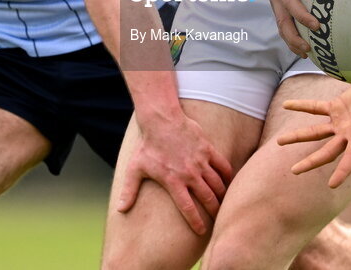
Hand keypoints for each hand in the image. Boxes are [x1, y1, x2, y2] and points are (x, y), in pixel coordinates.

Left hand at [117, 112, 232, 235]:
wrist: (161, 119)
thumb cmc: (147, 145)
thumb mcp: (135, 169)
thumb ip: (129, 190)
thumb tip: (120, 210)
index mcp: (173, 181)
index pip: (187, 208)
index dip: (196, 221)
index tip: (202, 232)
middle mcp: (189, 174)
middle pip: (208, 198)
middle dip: (214, 212)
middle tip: (218, 220)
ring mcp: (200, 161)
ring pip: (217, 184)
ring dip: (223, 196)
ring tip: (225, 204)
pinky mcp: (207, 149)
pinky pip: (222, 165)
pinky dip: (228, 175)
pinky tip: (230, 183)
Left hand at [276, 79, 350, 188]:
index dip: (343, 171)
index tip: (332, 185)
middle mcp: (349, 133)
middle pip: (326, 152)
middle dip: (310, 162)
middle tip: (293, 172)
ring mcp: (341, 120)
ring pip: (315, 131)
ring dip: (298, 136)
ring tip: (278, 142)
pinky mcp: (337, 105)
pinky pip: (315, 107)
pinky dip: (301, 106)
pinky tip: (286, 105)